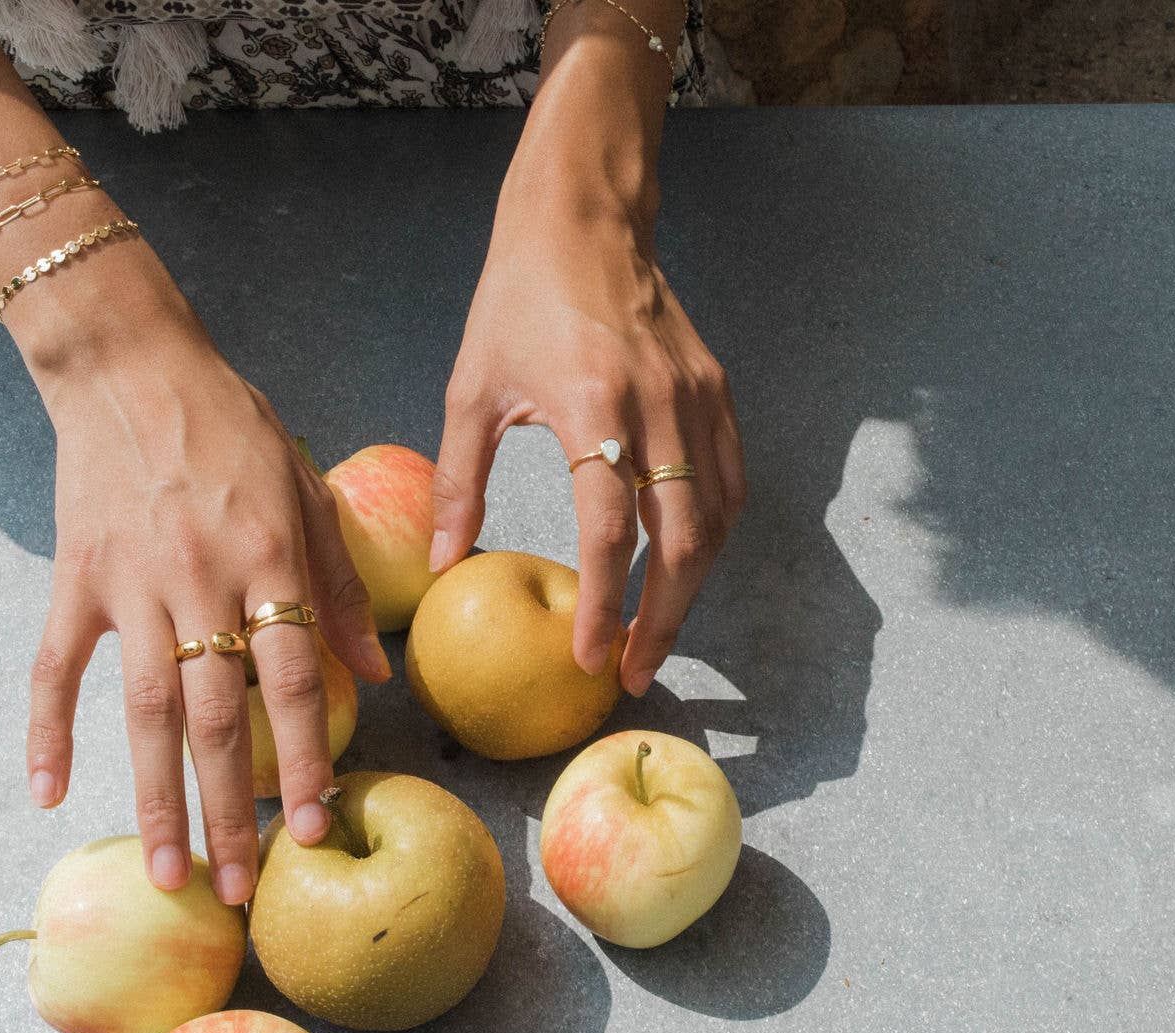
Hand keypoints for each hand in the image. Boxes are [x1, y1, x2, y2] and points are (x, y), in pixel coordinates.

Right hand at [13, 258, 390, 904]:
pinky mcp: (76, 577)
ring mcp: (132, 583)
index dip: (299, 760)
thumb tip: (373, 673)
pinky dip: (47, 727)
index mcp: (268, 558)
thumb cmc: (233, 426)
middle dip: (230, 809)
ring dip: (156, 796)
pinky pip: (57, 666)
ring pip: (144, 710)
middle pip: (217, 716)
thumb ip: (339, 584)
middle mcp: (202, 580)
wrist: (130, 363)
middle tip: (238, 889)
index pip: (291, 681)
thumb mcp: (306, 490)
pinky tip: (49, 790)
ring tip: (167, 871)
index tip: (308, 828)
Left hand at [432, 188, 745, 696]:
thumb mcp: (471, 389)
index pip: (610, 529)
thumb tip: (444, 564)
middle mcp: (657, 405)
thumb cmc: (516, 298)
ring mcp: (697, 398)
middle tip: (635, 671)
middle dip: (663, 619)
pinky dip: (714, 534)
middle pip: (681, 540)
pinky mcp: (717, 391)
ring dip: (692, 587)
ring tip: (657, 632)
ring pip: (716, 519)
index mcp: (592, 404)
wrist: (584, 218)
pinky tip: (687, 567)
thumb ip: (459, 481)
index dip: (606, 603)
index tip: (590, 658)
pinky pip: (730, 482)